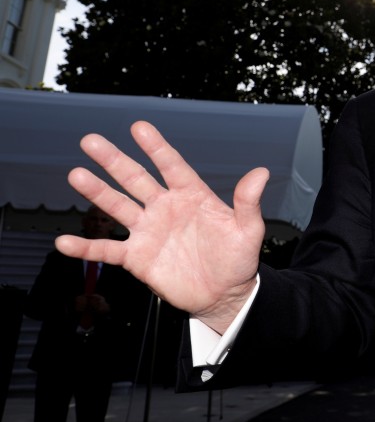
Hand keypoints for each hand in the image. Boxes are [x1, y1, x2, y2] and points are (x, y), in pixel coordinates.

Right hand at [55, 121, 268, 333]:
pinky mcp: (137, 257)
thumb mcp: (248, 230)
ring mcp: (148, 231)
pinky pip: (107, 250)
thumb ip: (248, 202)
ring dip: (97, 192)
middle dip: (114, 160)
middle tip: (90, 140)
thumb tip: (261, 172)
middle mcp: (165, 208)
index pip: (171, 166)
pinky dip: (86, 247)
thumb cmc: (238, 259)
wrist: (224, 295)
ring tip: (76, 175)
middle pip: (135, 179)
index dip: (156, 147)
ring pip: (117, 207)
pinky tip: (65, 242)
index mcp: (191, 196)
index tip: (139, 126)